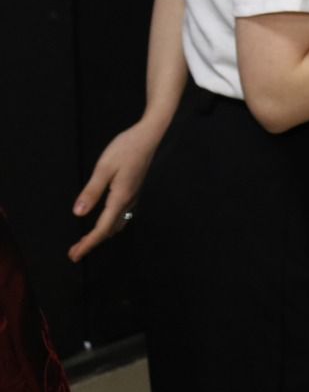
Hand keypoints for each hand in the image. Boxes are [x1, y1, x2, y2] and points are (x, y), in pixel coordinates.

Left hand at [68, 120, 162, 261]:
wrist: (149, 136)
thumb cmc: (126, 148)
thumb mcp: (104, 167)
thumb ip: (92, 191)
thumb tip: (79, 213)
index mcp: (120, 197)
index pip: (102, 227)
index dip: (88, 243)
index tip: (75, 255)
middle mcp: (128, 200)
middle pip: (110, 229)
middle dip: (92, 242)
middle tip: (75, 252)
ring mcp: (133, 196)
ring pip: (118, 224)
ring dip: (102, 234)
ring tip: (87, 241)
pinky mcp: (134, 190)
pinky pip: (123, 215)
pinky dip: (110, 225)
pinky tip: (105, 222)